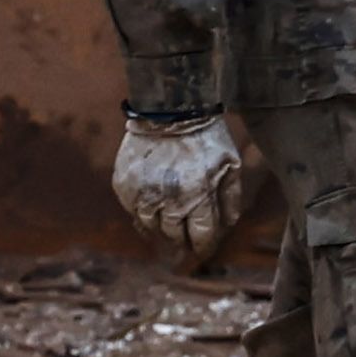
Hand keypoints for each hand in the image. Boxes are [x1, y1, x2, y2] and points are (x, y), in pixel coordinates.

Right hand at [112, 116, 244, 266]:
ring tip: (167, 228)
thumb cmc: (205, 136)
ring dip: (161, 231)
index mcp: (198, 195)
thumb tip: (227, 227)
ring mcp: (143, 192)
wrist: (169, 107)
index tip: (203, 249)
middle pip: (174, 236)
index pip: (200, 237)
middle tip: (185, 241)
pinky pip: (132, 211)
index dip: (203, 247)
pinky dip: (142, 215)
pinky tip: (151, 210)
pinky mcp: (124, 184)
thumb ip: (231, 199)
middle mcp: (169, 198)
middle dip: (182, 241)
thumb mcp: (230, 165)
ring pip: (151, 228)